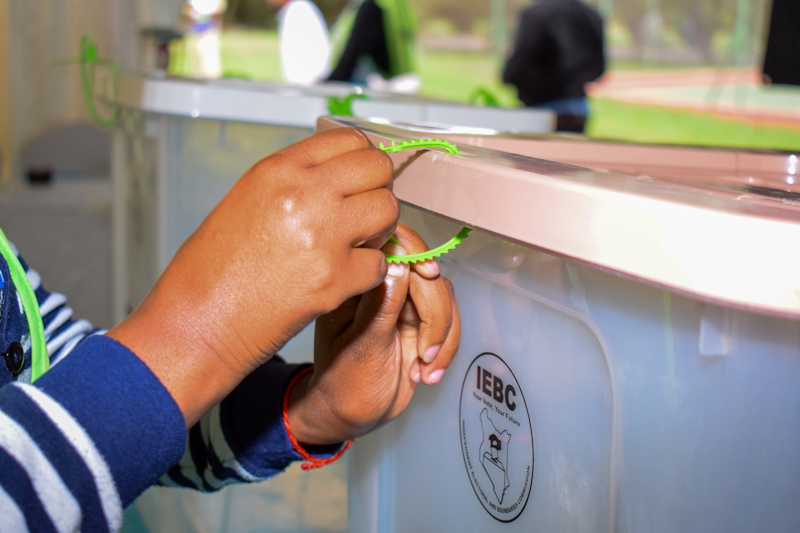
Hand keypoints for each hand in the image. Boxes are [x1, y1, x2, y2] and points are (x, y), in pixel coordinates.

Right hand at [108, 128, 397, 424]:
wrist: (199, 321)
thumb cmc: (214, 267)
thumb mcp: (247, 199)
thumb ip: (295, 180)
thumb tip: (338, 173)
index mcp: (279, 169)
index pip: (349, 139)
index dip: (361, 159)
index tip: (359, 178)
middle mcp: (305, 194)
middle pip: (378, 168)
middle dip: (376, 189)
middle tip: (361, 212)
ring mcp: (324, 235)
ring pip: (388, 210)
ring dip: (379, 228)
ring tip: (353, 245)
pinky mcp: (336, 278)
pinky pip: (380, 261)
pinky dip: (367, 272)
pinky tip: (342, 278)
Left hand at [287, 223, 460, 443]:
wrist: (353, 415)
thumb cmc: (344, 384)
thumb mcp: (360, 348)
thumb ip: (381, 307)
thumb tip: (398, 265)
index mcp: (355, 283)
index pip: (387, 243)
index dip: (413, 250)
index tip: (427, 273)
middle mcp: (381, 285)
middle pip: (425, 270)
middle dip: (434, 311)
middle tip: (426, 349)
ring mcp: (403, 301)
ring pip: (442, 293)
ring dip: (443, 333)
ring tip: (424, 367)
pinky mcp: (421, 318)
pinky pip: (449, 317)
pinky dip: (447, 346)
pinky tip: (427, 373)